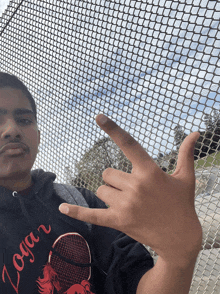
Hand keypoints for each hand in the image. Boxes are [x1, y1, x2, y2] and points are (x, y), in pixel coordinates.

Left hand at [59, 114, 201, 263]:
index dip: (113, 129)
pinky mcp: (118, 221)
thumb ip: (186, 153)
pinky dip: (77, 211)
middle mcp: (135, 186)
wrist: (180, 237)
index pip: (129, 144)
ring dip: (110, 194)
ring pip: (101, 190)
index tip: (98, 116)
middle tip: (133, 191)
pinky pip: (92, 214)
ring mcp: (125, 205)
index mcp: (150, 171)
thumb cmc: (182, 204)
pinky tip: (63, 207)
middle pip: (107, 173)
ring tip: (129, 204)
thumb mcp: (185, 177)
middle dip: (116, 181)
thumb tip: (196, 133)